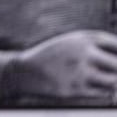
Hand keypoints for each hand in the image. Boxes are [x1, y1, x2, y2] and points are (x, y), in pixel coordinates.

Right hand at [0, 30, 116, 102]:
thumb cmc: (52, 56)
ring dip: (115, 83)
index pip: (115, 44)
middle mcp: (82, 53)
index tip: (116, 58)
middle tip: (113, 72)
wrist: (25, 71)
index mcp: (82, 39)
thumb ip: (94, 45)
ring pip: (114, 81)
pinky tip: (103, 90)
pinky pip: (103, 93)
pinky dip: (107, 93)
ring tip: (110, 82)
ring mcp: (79, 72)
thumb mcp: (70, 42)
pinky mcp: (75, 89)